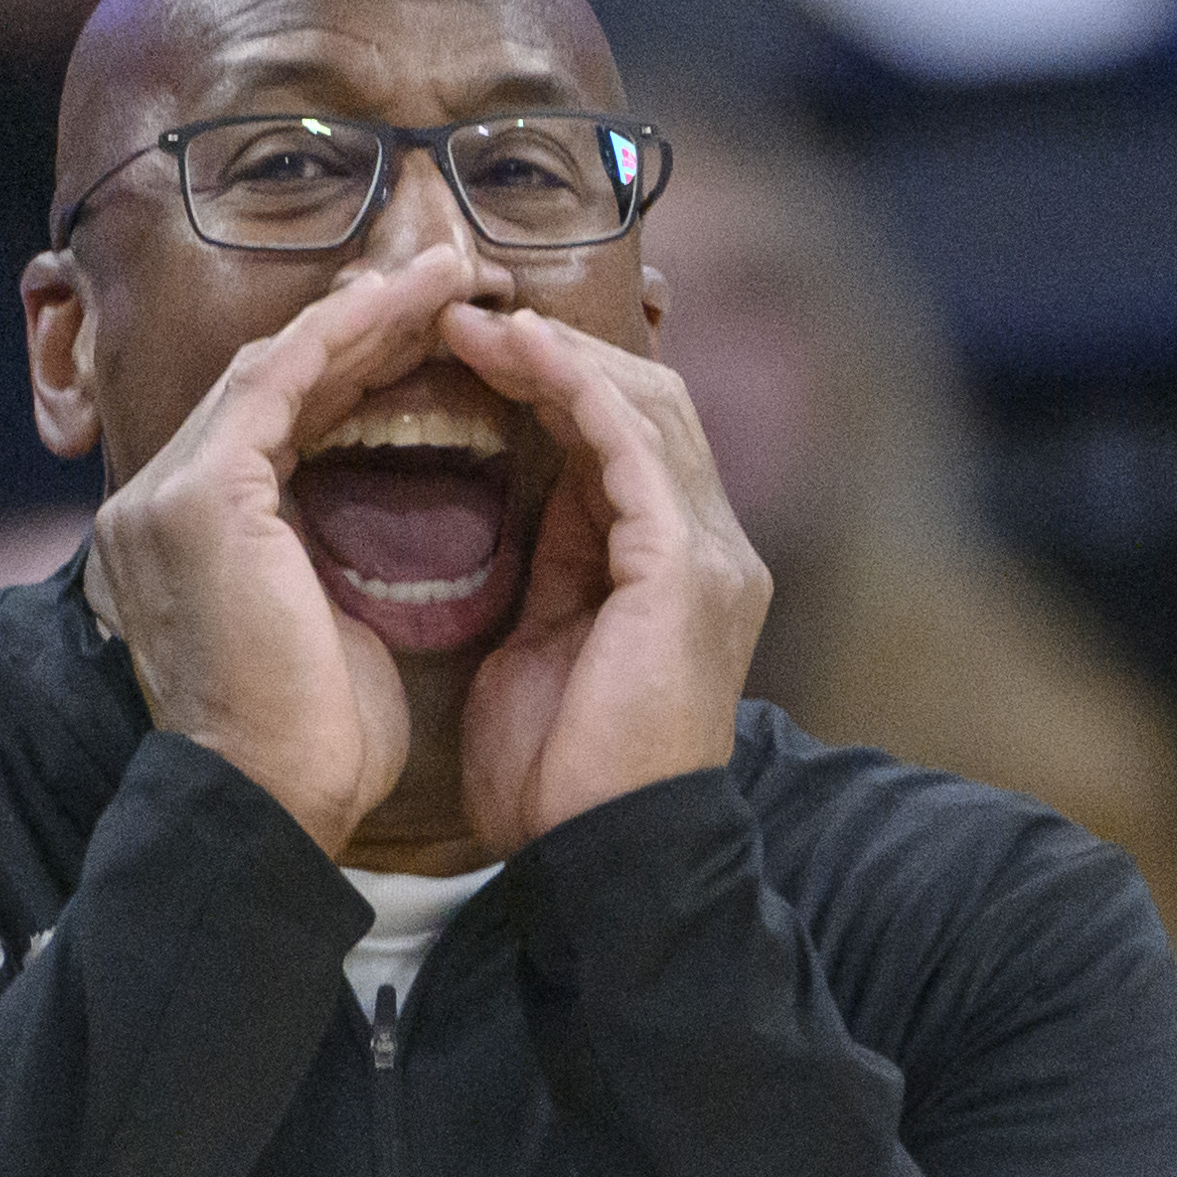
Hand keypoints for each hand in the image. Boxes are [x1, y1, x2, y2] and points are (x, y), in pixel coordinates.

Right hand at [84, 257, 504, 856]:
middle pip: (270, 382)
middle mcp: (158, 501)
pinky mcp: (205, 494)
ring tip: (446, 276)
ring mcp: (172, 492)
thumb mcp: (321, 629)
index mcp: (184, 537)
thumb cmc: (313, 748)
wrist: (270, 809)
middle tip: (445, 284)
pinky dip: (348, 335)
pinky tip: (408, 303)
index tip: (424, 342)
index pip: (272, 425)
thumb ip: (322, 562)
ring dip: (365, 314)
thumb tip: (366, 529)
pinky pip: (283, 381)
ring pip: (276, 366)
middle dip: (362, 328)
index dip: (349, 376)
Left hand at [439, 304, 772, 857]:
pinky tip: (518, 352)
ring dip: (557, 356)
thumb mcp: (547, 645)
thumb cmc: (560, 781)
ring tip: (474, 322)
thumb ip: (558, 566)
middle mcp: (714, 550)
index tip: (470, 356)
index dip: (557, 388)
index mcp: (679, 572)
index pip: (629, 444)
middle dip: (557, 355)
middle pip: (648, 406)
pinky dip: (575, 387)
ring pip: (646, 406)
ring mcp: (711, 555)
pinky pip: (632, 441)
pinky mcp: (685, 567)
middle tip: (462, 318)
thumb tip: (532, 495)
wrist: (599, 858)